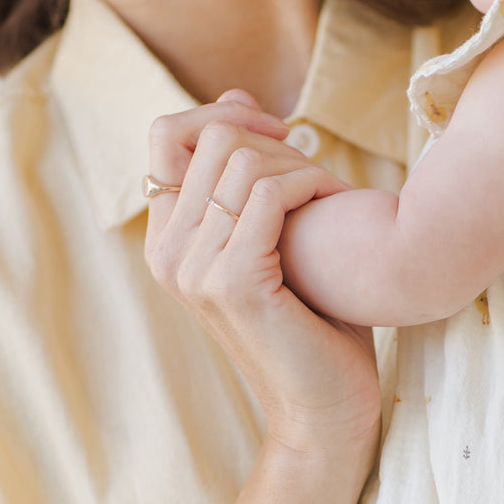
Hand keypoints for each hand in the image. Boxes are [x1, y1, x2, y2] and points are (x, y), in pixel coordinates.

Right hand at [145, 91, 379, 457]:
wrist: (328, 408)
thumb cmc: (316, 323)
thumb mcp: (276, 237)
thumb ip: (249, 173)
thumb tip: (236, 95)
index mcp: (167, 240)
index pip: (166, 133)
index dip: (224, 115)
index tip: (280, 135)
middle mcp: (168, 253)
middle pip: (206, 136)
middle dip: (272, 140)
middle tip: (318, 175)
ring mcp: (193, 269)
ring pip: (241, 159)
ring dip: (300, 164)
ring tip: (332, 196)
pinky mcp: (233, 283)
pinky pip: (271, 193)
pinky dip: (313, 186)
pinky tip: (338, 206)